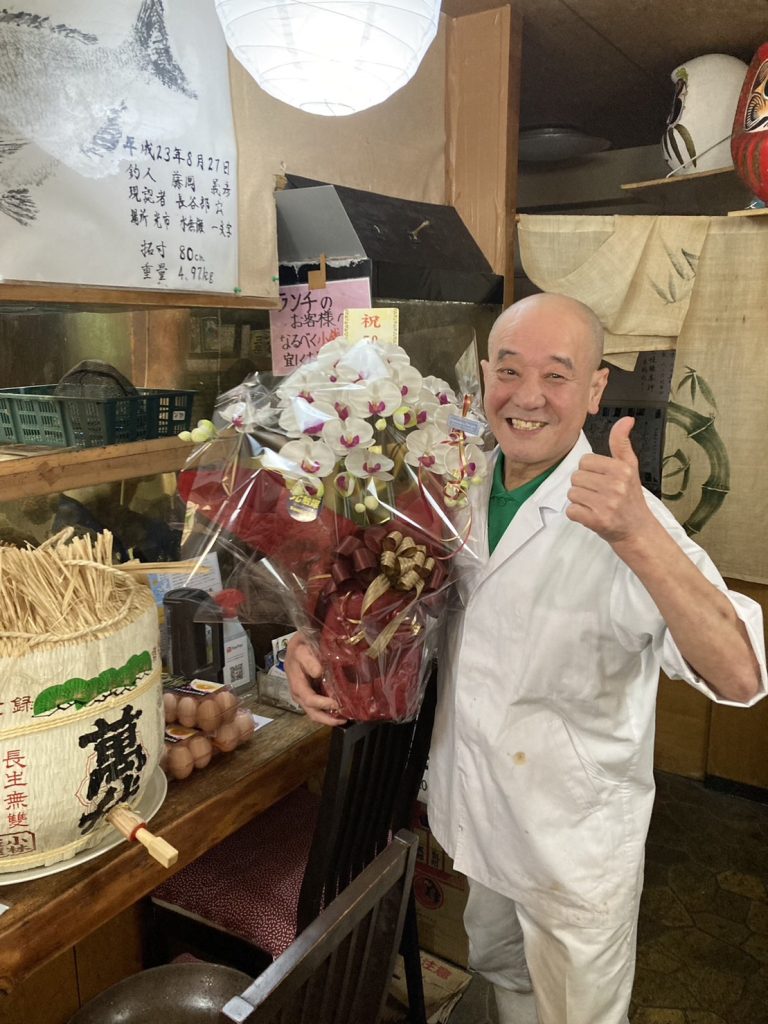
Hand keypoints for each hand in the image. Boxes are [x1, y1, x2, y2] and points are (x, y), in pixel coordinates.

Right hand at [285, 633, 346, 725]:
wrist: (297, 645)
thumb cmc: (300, 647)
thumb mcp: (302, 649)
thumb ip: (308, 660)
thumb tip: (318, 672)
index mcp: (296, 683)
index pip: (308, 699)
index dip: (322, 704)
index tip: (336, 703)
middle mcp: (299, 693)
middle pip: (311, 711)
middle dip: (327, 718)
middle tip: (343, 719)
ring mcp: (305, 695)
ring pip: (315, 712)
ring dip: (329, 717)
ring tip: (345, 718)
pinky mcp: (311, 694)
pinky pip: (319, 707)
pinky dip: (329, 711)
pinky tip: (341, 711)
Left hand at [566, 417, 655, 544]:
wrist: (637, 530)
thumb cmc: (630, 498)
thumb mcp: (630, 467)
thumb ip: (622, 443)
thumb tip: (626, 419)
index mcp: (622, 469)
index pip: (585, 461)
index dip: (589, 471)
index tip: (602, 480)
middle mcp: (615, 485)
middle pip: (576, 477)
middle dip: (584, 486)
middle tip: (599, 495)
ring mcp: (606, 504)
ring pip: (572, 493)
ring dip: (580, 501)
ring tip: (596, 505)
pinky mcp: (597, 520)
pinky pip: (571, 510)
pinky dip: (577, 514)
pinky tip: (591, 515)